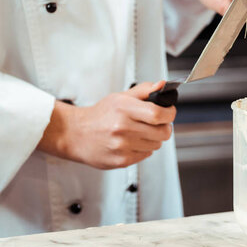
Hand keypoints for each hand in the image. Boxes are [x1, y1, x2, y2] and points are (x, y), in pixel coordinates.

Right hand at [37, 81, 175, 169]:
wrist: (76, 134)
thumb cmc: (100, 115)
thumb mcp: (120, 97)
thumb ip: (144, 91)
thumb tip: (162, 85)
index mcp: (124, 109)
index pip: (159, 114)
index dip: (170, 113)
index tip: (169, 112)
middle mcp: (123, 128)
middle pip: (163, 132)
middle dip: (164, 127)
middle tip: (156, 124)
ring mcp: (122, 146)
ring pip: (157, 145)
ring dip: (153, 139)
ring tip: (139, 133)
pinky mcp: (121, 160)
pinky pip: (146, 155)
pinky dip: (143, 149)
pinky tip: (131, 142)